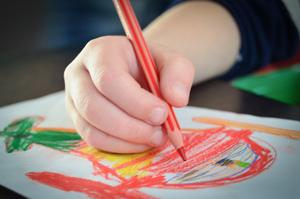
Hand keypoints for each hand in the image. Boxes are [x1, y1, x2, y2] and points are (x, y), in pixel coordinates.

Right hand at [64, 36, 193, 152]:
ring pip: (91, 128)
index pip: (109, 78)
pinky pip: (93, 139)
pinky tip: (140, 142)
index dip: (135, 101)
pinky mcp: (77, 118)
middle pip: (94, 106)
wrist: (134, 72)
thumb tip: (176, 100)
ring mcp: (73, 98)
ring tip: (154, 138)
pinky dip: (119, 146)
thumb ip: (178, 74)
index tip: (162, 114)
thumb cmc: (149, 66)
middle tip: (159, 134)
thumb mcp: (170, 61)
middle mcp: (79, 74)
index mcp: (100, 52)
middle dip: (131, 126)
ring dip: (127, 140)